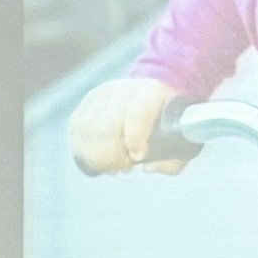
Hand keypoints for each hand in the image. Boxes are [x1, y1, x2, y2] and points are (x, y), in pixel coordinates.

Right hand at [68, 78, 189, 174]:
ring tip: (115, 164)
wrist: (150, 97)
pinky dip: (86, 154)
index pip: (138, 113)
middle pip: (107, 127)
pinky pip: (76, 136)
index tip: (138, 157)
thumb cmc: (167, 123)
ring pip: (87, 133)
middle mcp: (122, 89)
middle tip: (126, 165)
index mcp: (151, 91)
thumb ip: (173, 159)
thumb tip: (150, 168)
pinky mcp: (83, 107)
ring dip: (99, 157)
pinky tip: (101, 159)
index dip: (135, 138)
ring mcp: (99, 97)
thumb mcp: (180, 138)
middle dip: (115, 155)